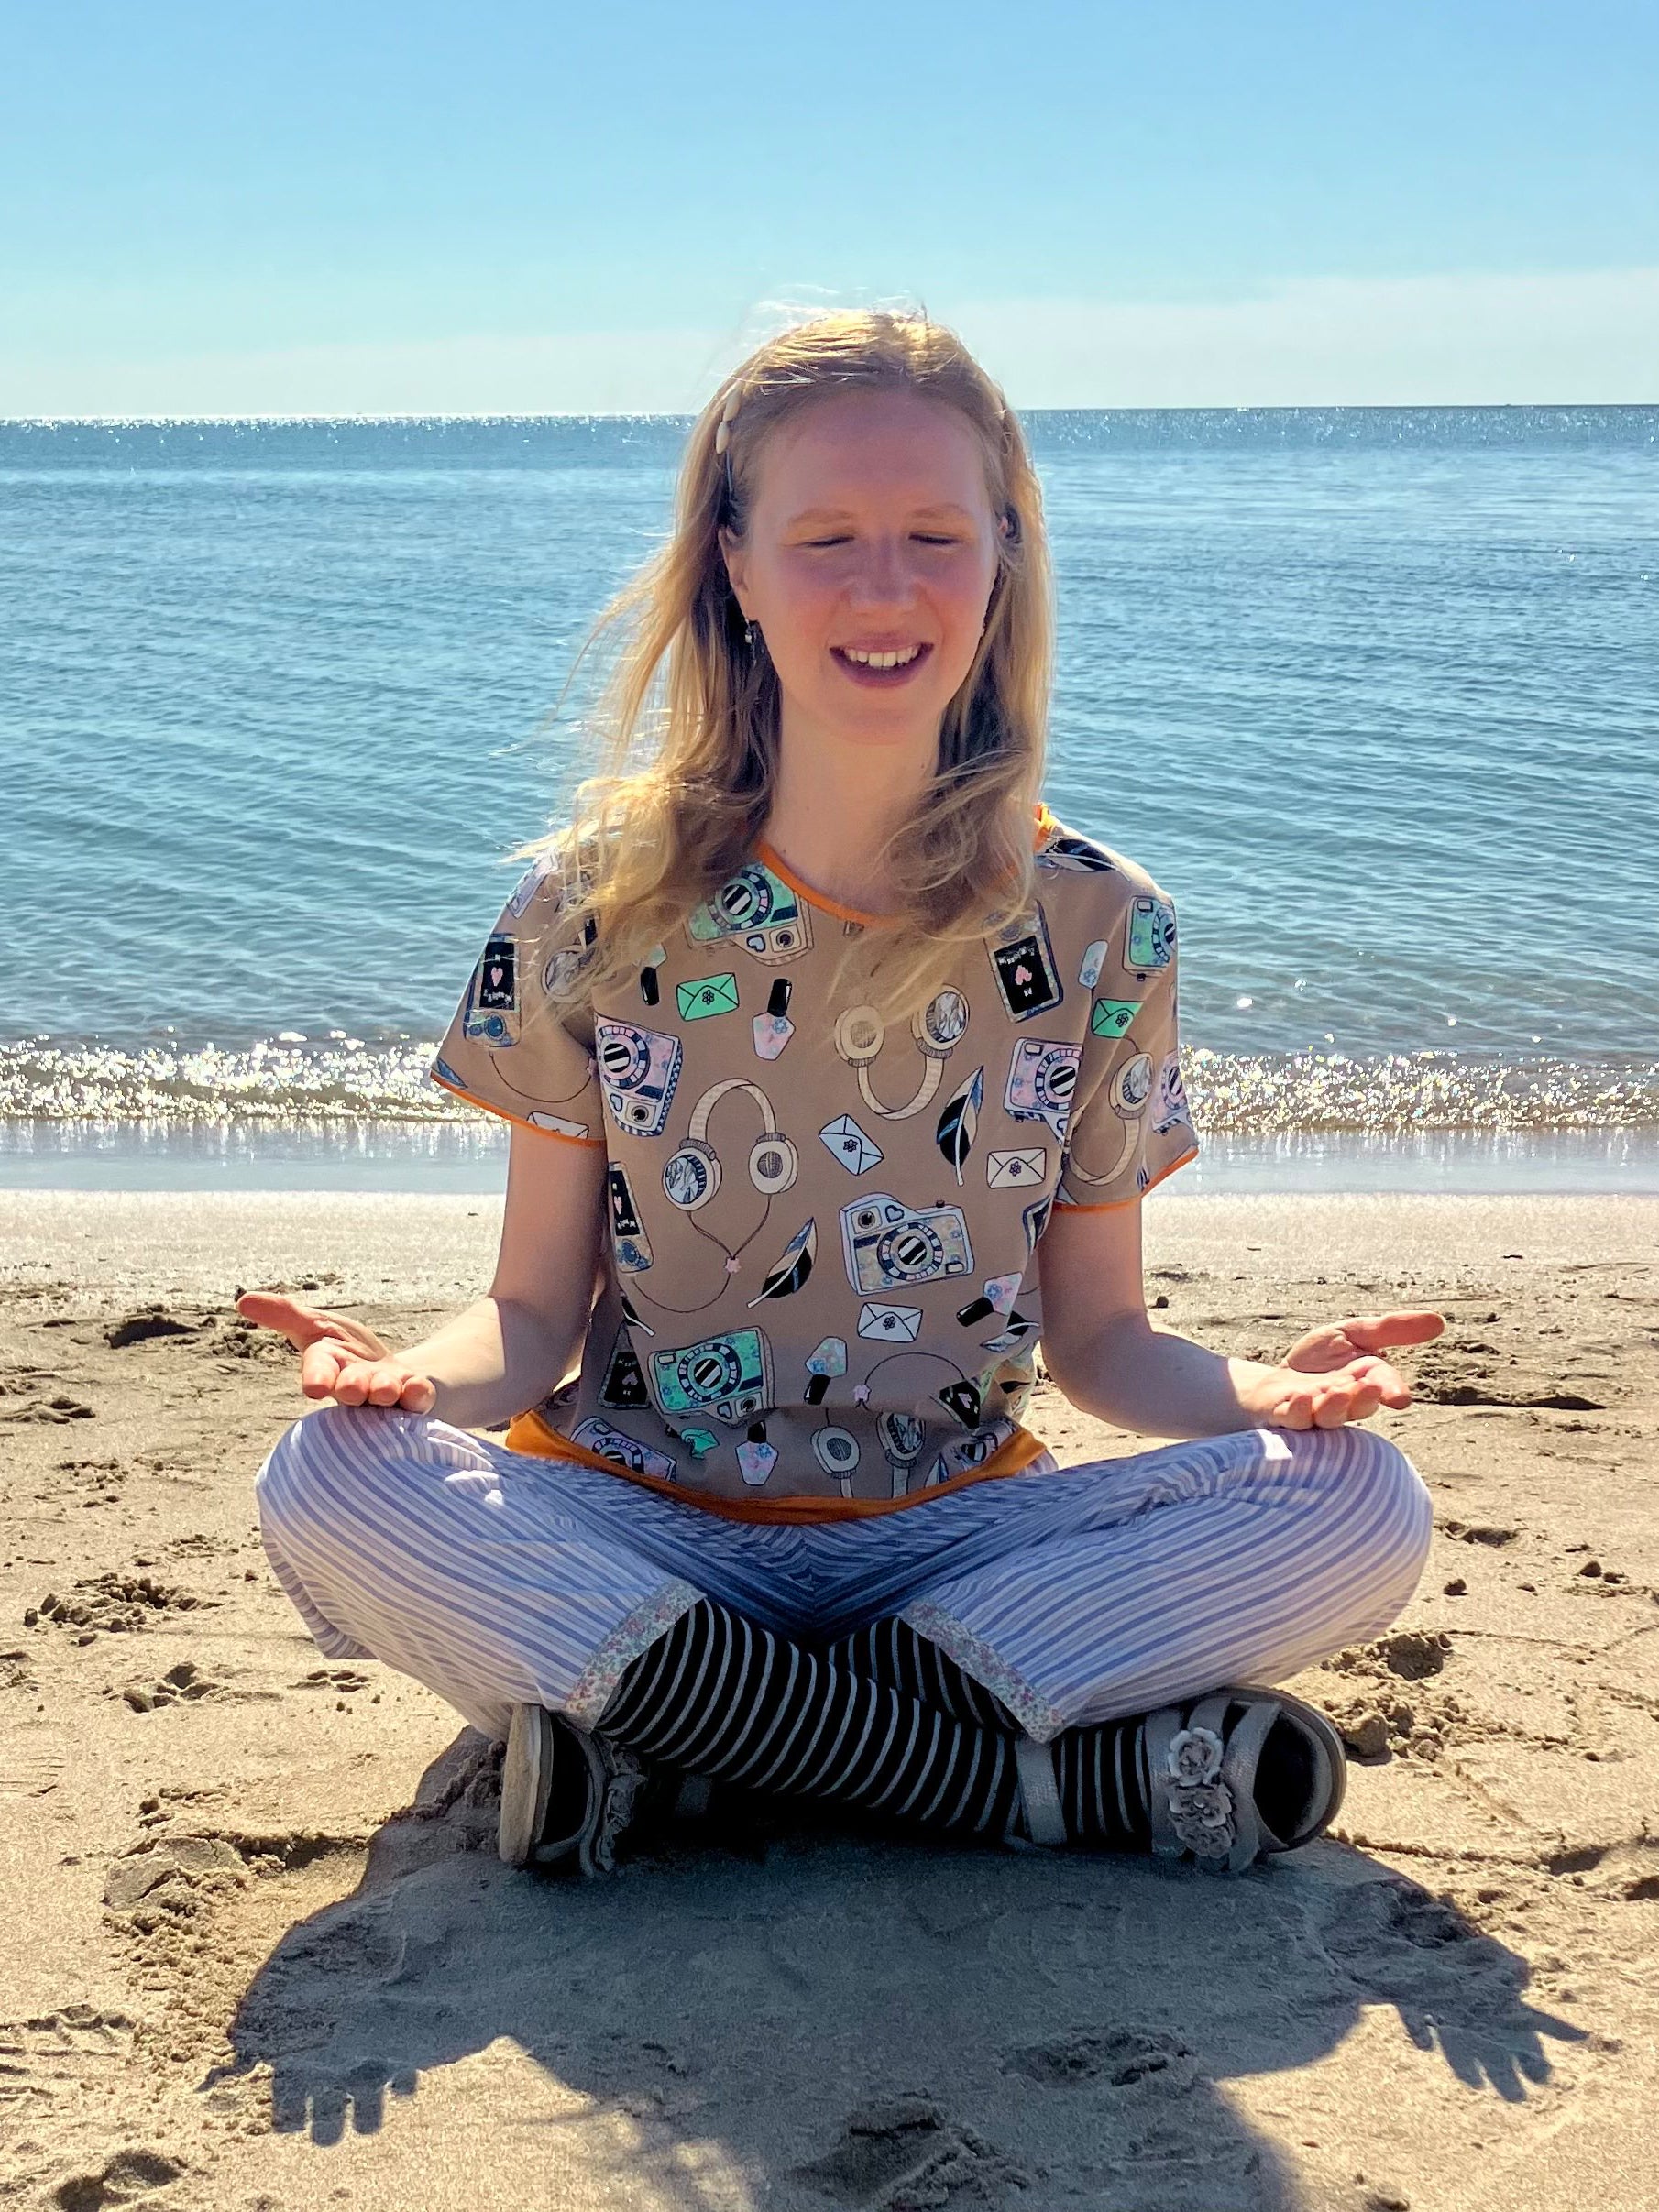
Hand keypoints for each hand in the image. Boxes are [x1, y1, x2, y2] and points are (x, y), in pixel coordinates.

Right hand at [235, 1291, 437, 1413]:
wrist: (394, 1378)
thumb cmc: (348, 1352)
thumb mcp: (318, 1326)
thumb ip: (285, 1315)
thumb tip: (242, 1300)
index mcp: (328, 1368)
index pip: (318, 1374)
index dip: (317, 1378)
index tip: (315, 1387)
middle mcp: (354, 1388)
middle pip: (351, 1389)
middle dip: (352, 1387)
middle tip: (353, 1389)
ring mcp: (384, 1397)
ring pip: (384, 1397)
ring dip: (385, 1391)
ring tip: (387, 1389)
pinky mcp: (413, 1399)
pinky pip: (418, 1398)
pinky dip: (419, 1394)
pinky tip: (420, 1388)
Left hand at [1247, 1308, 1444, 1428]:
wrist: (1276, 1380)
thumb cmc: (1320, 1359)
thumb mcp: (1354, 1333)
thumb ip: (1392, 1329)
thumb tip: (1439, 1321)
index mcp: (1365, 1381)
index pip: (1385, 1387)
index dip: (1392, 1391)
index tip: (1400, 1397)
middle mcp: (1344, 1401)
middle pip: (1358, 1406)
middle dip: (1363, 1399)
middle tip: (1368, 1389)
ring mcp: (1315, 1412)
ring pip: (1328, 1416)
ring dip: (1333, 1407)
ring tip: (1335, 1392)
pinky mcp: (1286, 1415)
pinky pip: (1294, 1419)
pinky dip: (1299, 1411)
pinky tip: (1302, 1399)